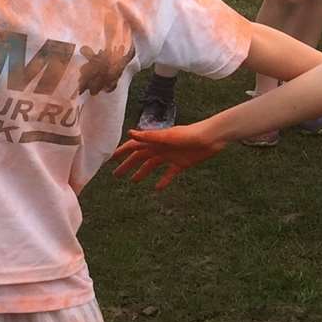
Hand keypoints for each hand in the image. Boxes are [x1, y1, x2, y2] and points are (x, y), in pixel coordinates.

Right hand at [111, 122, 226, 190]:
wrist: (211, 138)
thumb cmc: (189, 134)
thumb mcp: (168, 136)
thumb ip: (149, 136)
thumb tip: (130, 133)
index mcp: (155, 141)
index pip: (134, 146)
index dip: (122, 152)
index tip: (110, 158)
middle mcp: (160, 148)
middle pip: (140, 157)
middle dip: (128, 165)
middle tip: (116, 175)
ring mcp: (170, 156)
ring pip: (152, 165)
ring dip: (142, 172)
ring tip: (134, 182)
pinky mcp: (181, 163)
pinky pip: (169, 174)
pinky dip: (163, 180)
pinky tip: (157, 188)